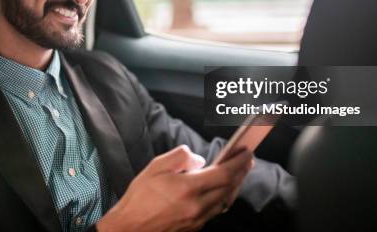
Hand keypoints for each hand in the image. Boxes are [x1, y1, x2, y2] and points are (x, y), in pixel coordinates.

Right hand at [96, 145, 253, 231]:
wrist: (129, 228)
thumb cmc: (139, 197)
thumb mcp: (156, 167)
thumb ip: (180, 157)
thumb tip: (198, 159)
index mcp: (187, 188)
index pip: (223, 173)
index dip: (238, 162)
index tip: (246, 153)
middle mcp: (197, 206)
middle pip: (229, 187)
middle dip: (241, 172)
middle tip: (247, 160)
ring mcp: (197, 219)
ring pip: (225, 201)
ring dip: (235, 185)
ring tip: (238, 173)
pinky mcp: (194, 228)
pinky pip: (216, 211)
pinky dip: (224, 197)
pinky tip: (222, 190)